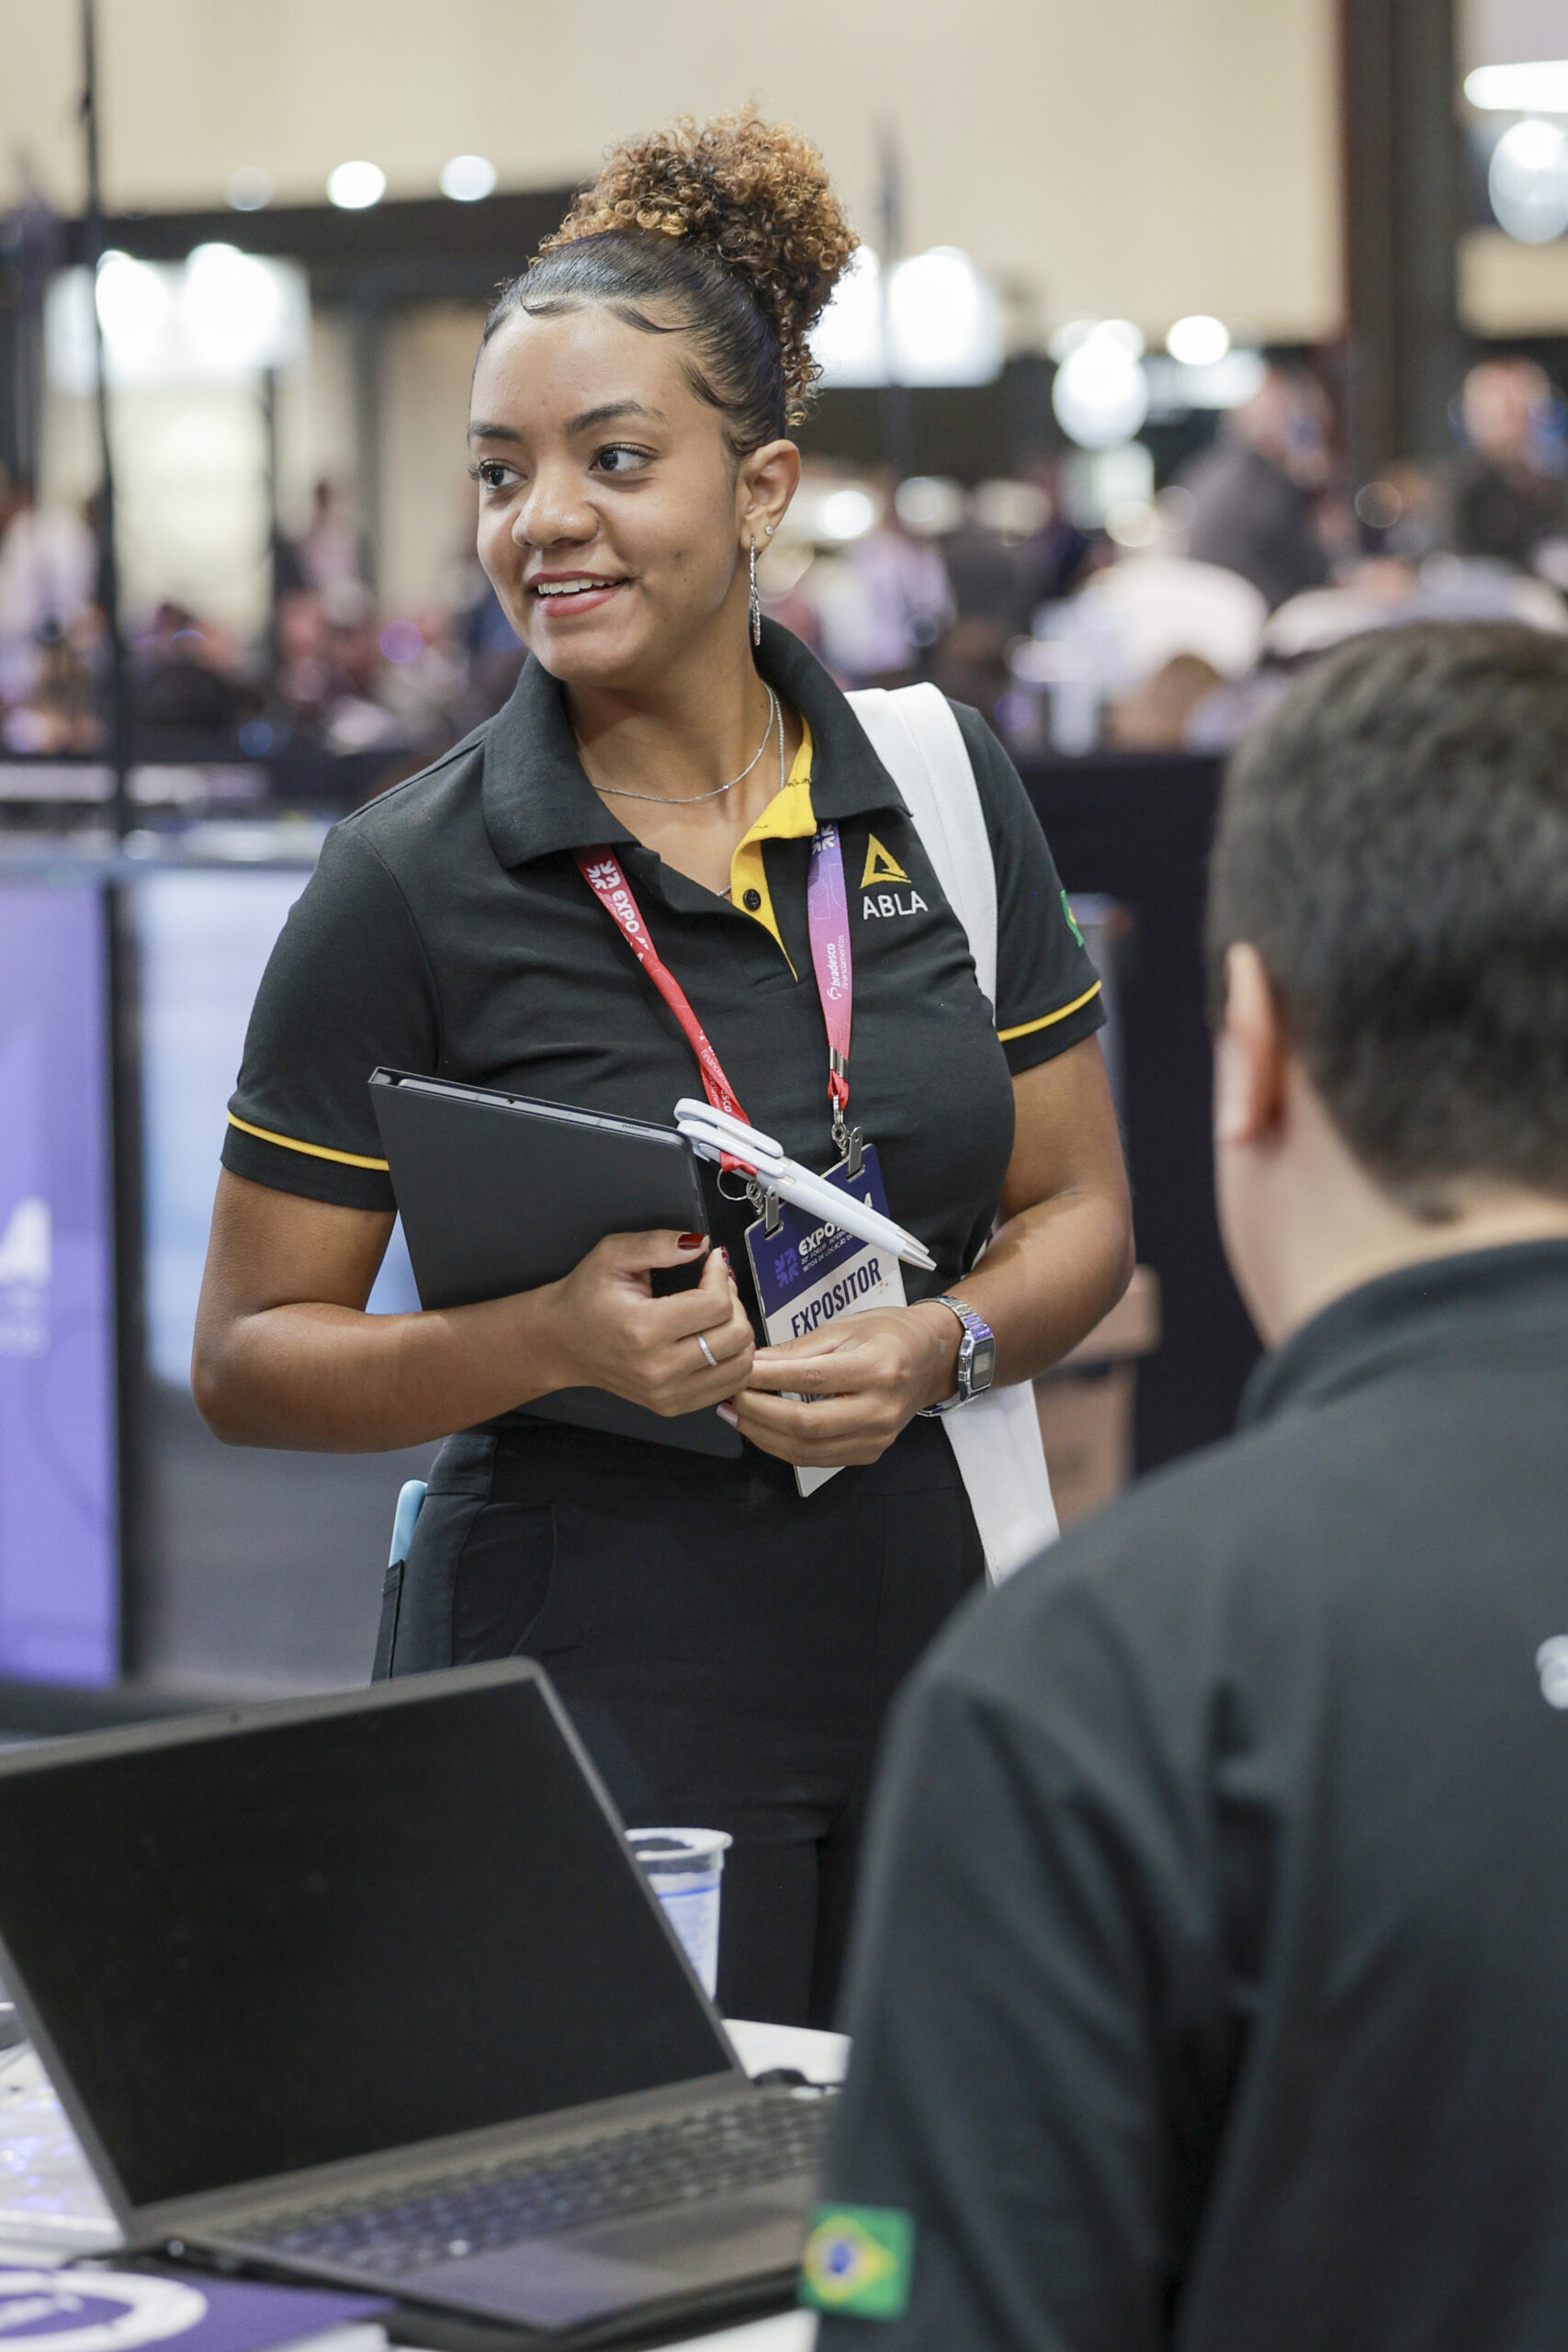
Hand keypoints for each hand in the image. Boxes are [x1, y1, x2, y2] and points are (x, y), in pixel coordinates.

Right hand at [540, 1231, 753, 1417]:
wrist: (562, 1343)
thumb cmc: (586, 1297)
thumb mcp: (612, 1255)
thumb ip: (657, 1244)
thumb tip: (700, 1244)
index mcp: (644, 1330)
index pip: (717, 1306)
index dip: (721, 1276)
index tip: (711, 1263)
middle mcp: (658, 1369)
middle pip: (736, 1336)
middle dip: (734, 1302)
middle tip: (714, 1287)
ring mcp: (667, 1393)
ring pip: (740, 1365)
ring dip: (737, 1332)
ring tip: (714, 1313)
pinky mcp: (673, 1405)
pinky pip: (728, 1385)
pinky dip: (731, 1359)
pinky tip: (712, 1338)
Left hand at [731, 1303, 960, 1468]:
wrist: (932, 1358)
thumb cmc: (889, 1334)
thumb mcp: (845, 1327)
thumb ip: (798, 1349)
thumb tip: (753, 1363)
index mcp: (877, 1369)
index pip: (811, 1378)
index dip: (767, 1378)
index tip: (737, 1371)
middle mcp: (880, 1410)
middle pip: (806, 1424)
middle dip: (758, 1412)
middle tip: (729, 1397)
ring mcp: (877, 1438)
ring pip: (807, 1450)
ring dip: (763, 1435)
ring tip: (736, 1415)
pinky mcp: (870, 1453)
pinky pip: (817, 1458)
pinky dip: (783, 1446)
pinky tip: (762, 1430)